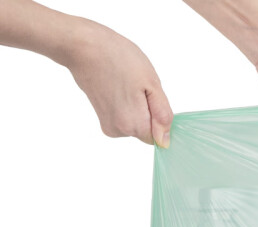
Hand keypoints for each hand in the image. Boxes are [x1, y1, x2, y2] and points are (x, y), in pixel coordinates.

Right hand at [66, 20, 172, 146]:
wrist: (85, 47)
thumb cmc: (118, 58)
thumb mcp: (152, 83)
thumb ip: (162, 115)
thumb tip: (165, 140)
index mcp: (133, 125)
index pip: (158, 137)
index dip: (159, 118)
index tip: (150, 97)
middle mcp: (119, 131)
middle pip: (147, 131)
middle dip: (149, 111)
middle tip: (138, 87)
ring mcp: (109, 126)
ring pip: (136, 125)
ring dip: (138, 107)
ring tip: (127, 86)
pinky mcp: (103, 119)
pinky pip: (126, 119)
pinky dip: (127, 106)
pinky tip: (119, 88)